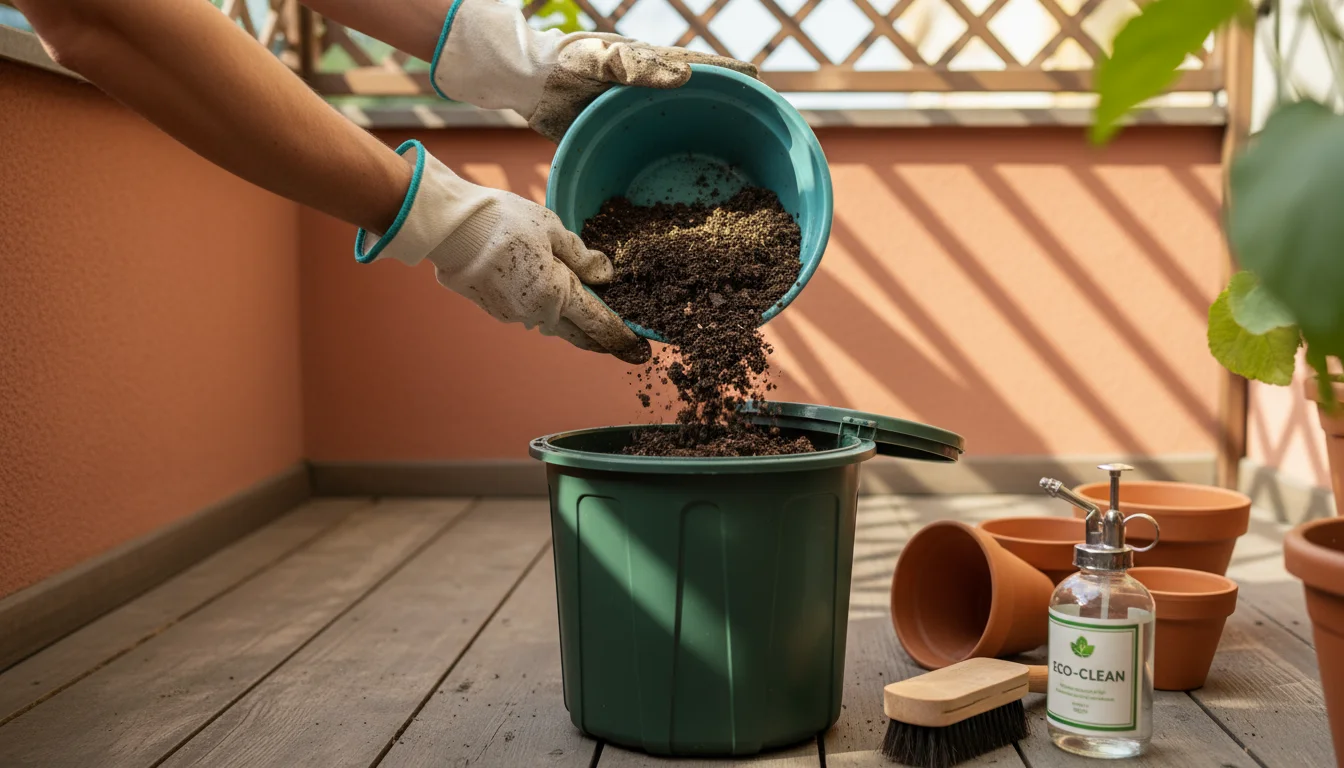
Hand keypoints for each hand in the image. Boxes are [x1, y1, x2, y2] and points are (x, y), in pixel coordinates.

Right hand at [356, 140, 650, 363]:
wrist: (451, 228)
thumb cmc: (503, 221)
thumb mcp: (552, 229)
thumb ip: (581, 256)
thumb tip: (606, 274)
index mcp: (557, 293)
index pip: (598, 323)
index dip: (621, 337)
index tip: (639, 350)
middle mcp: (537, 312)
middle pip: (578, 333)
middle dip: (601, 340)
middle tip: (623, 347)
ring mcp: (513, 315)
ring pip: (552, 322)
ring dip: (571, 321)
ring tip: (590, 318)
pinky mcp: (495, 309)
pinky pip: (528, 312)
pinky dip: (543, 308)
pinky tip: (547, 295)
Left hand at [430, 0, 757, 141]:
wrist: (525, 83)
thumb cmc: (562, 62)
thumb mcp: (598, 58)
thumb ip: (637, 64)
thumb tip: (685, 75)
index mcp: (653, 69)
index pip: (703, 70)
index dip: (731, 78)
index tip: (760, 85)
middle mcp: (651, 95)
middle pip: (695, 107)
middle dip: (724, 118)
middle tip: (755, 134)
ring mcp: (636, 118)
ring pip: (675, 134)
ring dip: (698, 150)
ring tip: (729, 171)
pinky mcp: (618, 139)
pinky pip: (648, 156)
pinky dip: (665, 172)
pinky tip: (677, 197)